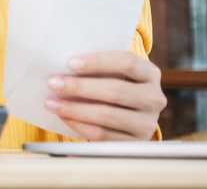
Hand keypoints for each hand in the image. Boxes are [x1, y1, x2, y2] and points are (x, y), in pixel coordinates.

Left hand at [45, 51, 165, 140]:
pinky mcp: (135, 143)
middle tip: (53, 83)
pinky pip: (104, 135)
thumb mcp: (110, 72)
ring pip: (109, 115)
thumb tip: (59, 63)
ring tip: (52, 103)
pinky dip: (80, 125)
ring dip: (75, 109)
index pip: (127, 62)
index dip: (98, 62)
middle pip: (116, 91)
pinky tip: (64, 117)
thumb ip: (94, 67)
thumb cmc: (110, 83)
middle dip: (80, 87)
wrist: (126, 114)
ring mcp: (148, 123)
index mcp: (150, 73)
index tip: (70, 63)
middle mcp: (154, 98)